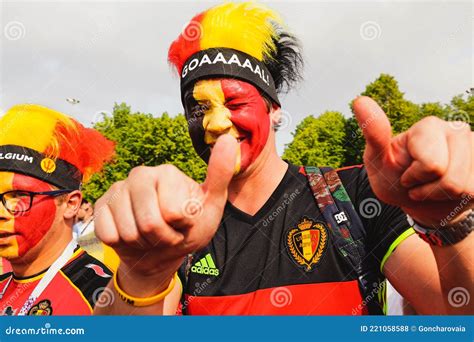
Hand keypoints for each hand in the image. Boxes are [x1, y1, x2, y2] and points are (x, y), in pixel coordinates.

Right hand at [94, 134, 236, 290]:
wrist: (161, 252)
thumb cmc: (189, 228)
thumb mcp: (212, 205)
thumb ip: (220, 174)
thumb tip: (227, 138)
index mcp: (166, 172)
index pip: (173, 212)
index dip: (181, 226)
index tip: (184, 223)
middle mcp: (139, 174)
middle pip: (149, 223)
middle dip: (162, 238)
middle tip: (168, 234)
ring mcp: (117, 189)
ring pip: (128, 232)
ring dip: (143, 243)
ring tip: (151, 236)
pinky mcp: (101, 205)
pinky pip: (108, 233)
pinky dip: (122, 244)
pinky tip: (131, 236)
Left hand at [354, 96, 472, 226]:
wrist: (418, 202)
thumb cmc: (394, 178)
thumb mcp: (377, 161)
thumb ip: (373, 134)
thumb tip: (359, 100)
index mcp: (429, 126)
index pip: (431, 165)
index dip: (413, 178)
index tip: (405, 173)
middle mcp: (458, 130)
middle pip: (449, 178)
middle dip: (428, 188)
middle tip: (417, 182)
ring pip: (463, 187)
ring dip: (440, 196)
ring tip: (431, 186)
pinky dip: (457, 201)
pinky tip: (448, 192)